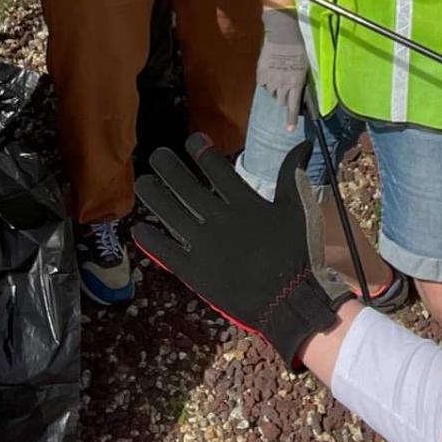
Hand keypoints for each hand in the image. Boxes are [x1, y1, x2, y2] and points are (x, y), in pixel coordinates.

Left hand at [134, 138, 352, 367]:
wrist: (290, 301)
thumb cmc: (297, 254)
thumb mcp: (298, 210)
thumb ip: (293, 176)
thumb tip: (302, 144)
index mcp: (243, 202)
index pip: (215, 167)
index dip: (200, 149)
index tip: (192, 140)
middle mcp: (218, 218)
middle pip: (185, 186)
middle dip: (168, 167)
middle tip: (156, 155)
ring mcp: (203, 245)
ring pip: (170, 214)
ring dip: (154, 196)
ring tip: (142, 182)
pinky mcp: (194, 271)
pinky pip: (166, 252)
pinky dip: (151, 240)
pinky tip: (139, 229)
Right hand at [258, 8, 309, 130]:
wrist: (282, 35)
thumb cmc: (298, 49)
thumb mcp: (303, 67)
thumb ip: (299, 81)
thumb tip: (297, 92)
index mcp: (295, 84)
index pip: (293, 106)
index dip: (290, 119)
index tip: (289, 129)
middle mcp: (282, 85)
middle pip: (280, 101)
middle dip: (283, 97)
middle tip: (285, 88)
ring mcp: (270, 80)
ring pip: (271, 92)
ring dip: (274, 88)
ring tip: (278, 75)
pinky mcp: (261, 74)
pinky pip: (263, 83)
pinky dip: (266, 80)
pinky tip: (270, 70)